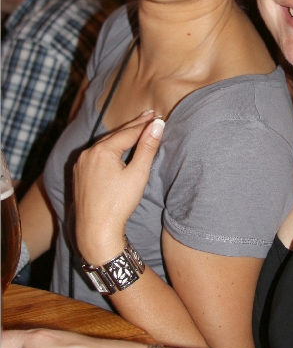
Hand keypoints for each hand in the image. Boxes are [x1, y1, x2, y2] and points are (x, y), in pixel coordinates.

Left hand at [73, 112, 164, 263]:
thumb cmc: (119, 204)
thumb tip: (157, 125)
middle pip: (116, 135)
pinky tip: (116, 147)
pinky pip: (97, 154)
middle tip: (149, 115)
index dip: (144, 124)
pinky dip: (110, 148)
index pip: (128, 132)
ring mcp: (81, 164)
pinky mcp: (79, 174)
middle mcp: (88, 153)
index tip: (157, 116)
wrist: (95, 232)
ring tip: (136, 128)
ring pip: (105, 144)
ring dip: (121, 136)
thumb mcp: (138, 174)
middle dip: (133, 126)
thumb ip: (147, 147)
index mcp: (102, 150)